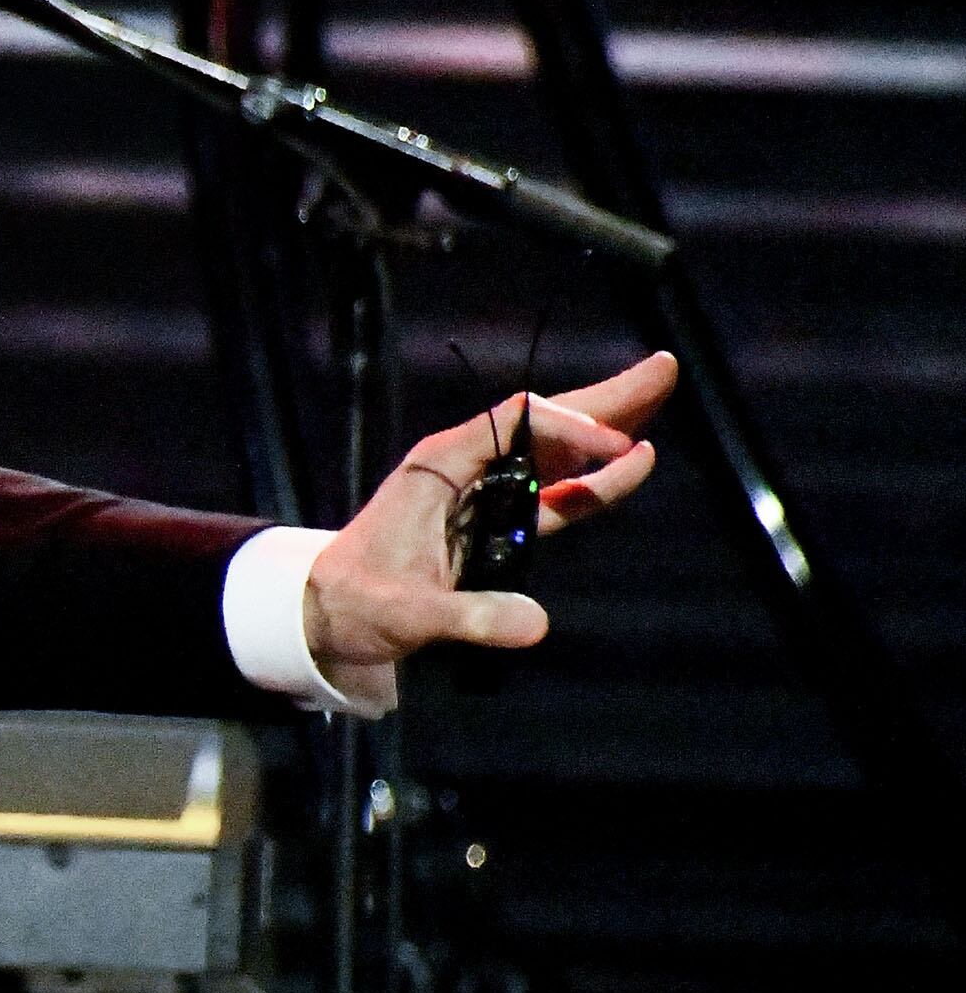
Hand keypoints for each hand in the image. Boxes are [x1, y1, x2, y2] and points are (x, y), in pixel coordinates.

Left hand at [303, 349, 675, 714]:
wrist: (328, 617)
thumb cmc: (356, 602)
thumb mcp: (407, 612)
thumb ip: (469, 617)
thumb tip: (535, 624)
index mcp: (440, 465)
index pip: (513, 424)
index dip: (567, 429)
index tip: (613, 446)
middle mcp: (467, 468)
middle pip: (544, 423)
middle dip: (604, 400)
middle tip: (664, 368)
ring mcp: (485, 494)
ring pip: (556, 453)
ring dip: (609, 430)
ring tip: (662, 394)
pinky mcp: (498, 524)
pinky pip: (556, 495)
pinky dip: (594, 482)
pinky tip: (636, 463)